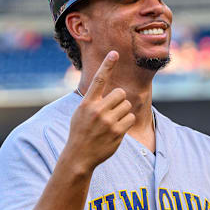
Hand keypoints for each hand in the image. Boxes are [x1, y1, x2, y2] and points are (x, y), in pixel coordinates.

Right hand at [66, 51, 134, 171]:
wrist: (79, 156)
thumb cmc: (80, 132)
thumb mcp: (80, 113)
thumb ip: (92, 100)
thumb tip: (104, 87)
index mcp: (87, 103)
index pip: (99, 80)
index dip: (107, 65)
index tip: (115, 53)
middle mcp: (97, 110)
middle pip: (120, 93)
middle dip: (119, 100)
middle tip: (112, 110)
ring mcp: (108, 121)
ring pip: (127, 106)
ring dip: (123, 112)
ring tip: (112, 122)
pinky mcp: (117, 132)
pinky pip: (131, 118)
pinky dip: (126, 123)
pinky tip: (116, 130)